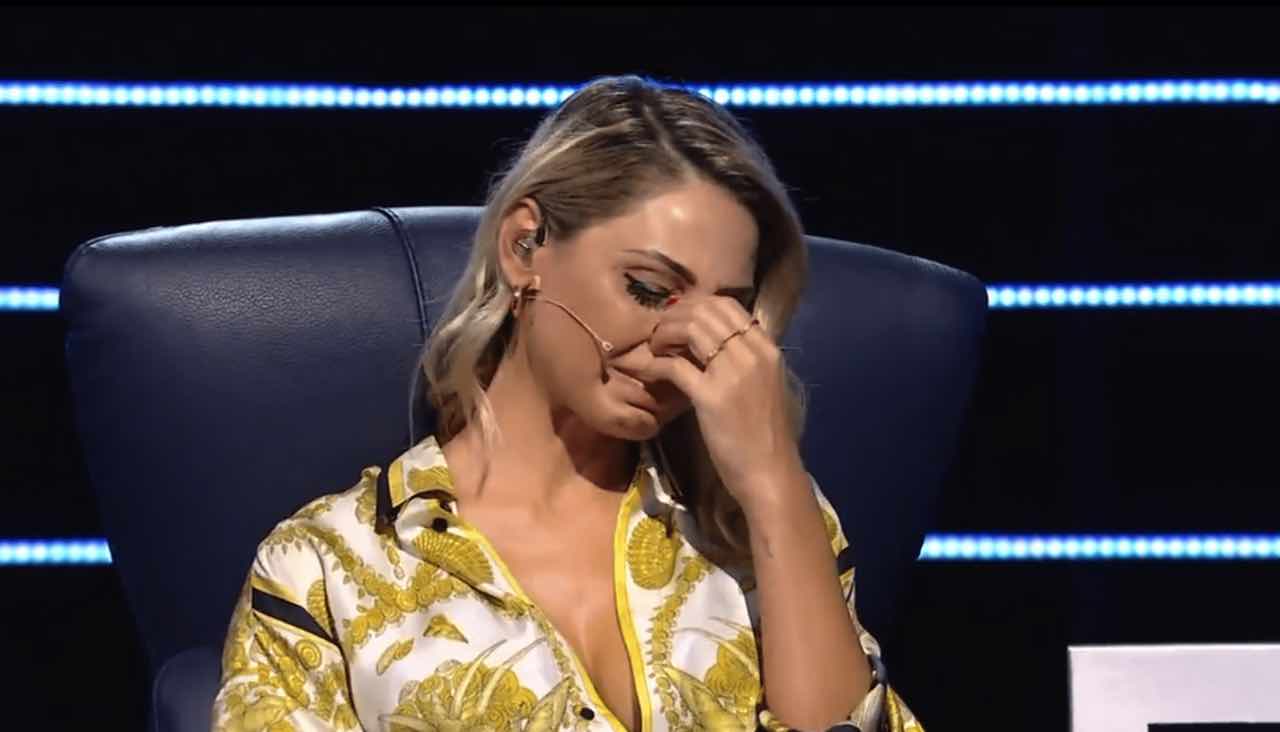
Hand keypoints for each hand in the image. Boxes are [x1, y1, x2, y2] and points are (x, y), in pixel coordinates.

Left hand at [633, 293, 805, 510]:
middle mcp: (752, 354)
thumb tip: (716, 348)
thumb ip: (747, 363)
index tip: (679, 319)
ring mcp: (732, 373)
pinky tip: (646, 370)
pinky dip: (655, 364)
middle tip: (659, 332)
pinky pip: (675, 366)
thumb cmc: (768, 437)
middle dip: (675, 316)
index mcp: (767, 350)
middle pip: (705, 311)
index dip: (697, 306)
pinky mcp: (711, 397)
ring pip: (690, 328)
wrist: (771, 473)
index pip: (728, 306)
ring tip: (654, 347)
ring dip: (664, 333)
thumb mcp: (766, 388)